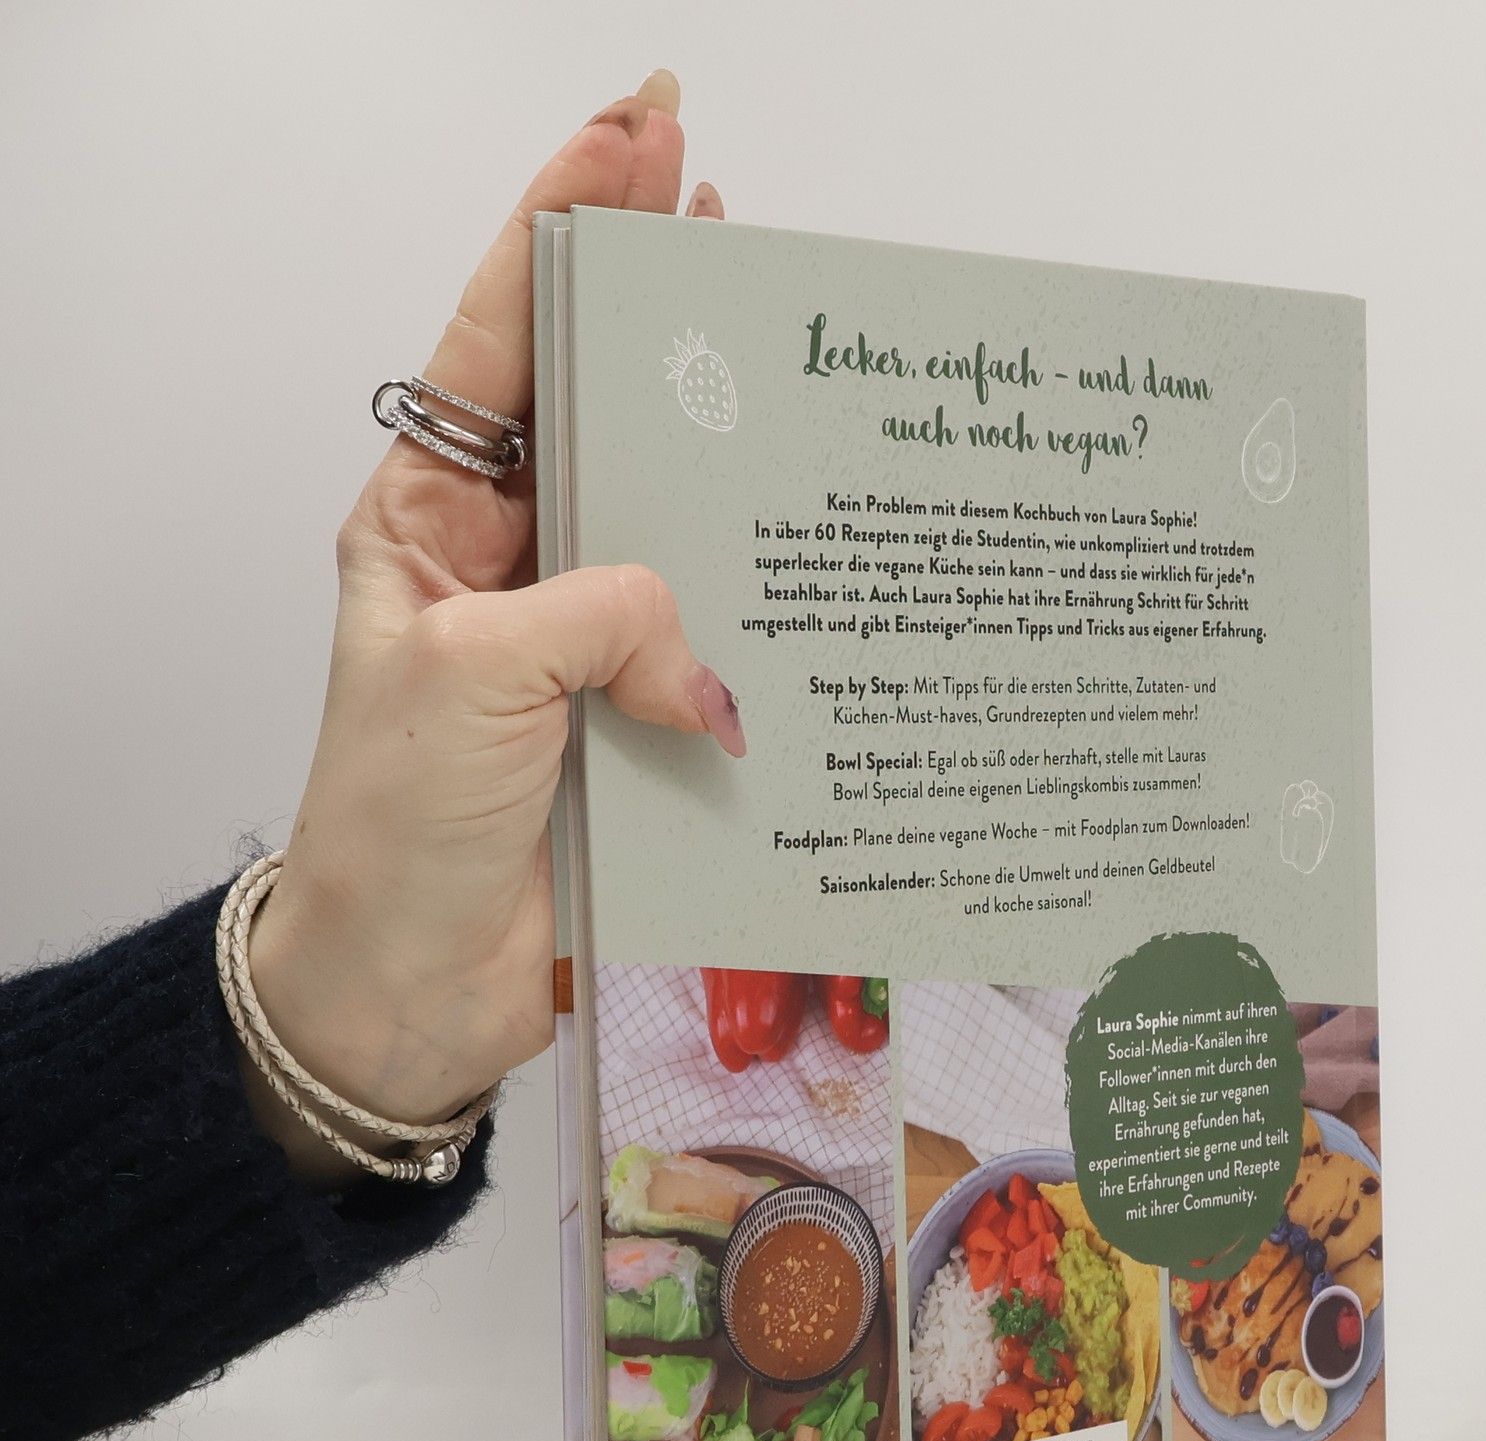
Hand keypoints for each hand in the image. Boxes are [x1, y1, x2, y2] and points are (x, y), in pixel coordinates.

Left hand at [245, 72, 741, 1180]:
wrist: (416, 984)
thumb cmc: (398, 824)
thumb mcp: (477, 679)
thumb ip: (602, 620)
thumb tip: (707, 660)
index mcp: (430, 523)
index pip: (498, 344)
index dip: (561, 230)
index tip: (635, 138)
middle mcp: (511, 566)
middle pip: (593, 404)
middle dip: (657, 308)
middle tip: (727, 208)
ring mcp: (581, 643)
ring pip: (668, 515)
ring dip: (724, 447)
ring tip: (786, 352)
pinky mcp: (638, 718)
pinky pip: (711, 635)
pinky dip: (763, 601)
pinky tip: (813, 550)